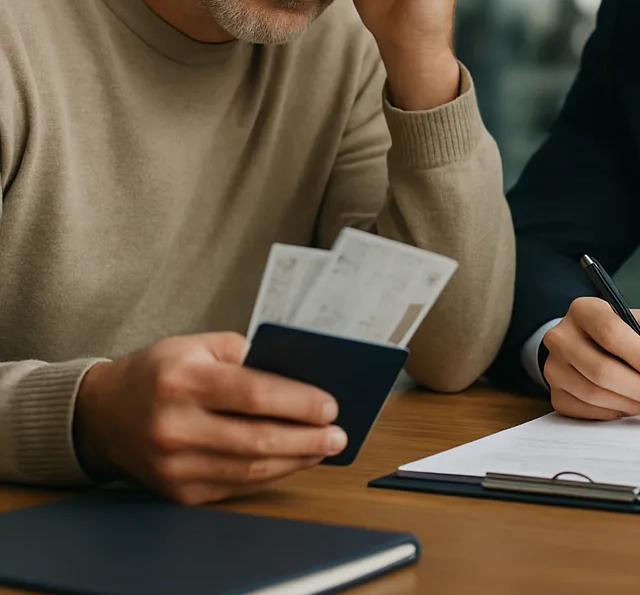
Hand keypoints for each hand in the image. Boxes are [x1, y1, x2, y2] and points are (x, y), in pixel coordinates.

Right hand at [73, 332, 346, 504]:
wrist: (103, 414)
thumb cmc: (160, 371)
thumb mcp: (196, 344)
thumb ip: (245, 353)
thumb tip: (297, 373)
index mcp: (183, 380)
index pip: (253, 394)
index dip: (297, 402)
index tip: (330, 406)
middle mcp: (174, 426)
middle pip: (256, 439)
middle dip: (306, 438)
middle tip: (338, 433)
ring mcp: (173, 465)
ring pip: (249, 470)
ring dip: (295, 461)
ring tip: (324, 448)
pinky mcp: (175, 492)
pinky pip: (234, 486)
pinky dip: (270, 476)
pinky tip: (292, 462)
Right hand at [542, 297, 639, 419]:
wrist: (593, 345)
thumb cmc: (626, 334)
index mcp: (585, 309)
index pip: (610, 332)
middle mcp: (561, 336)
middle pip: (601, 369)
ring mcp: (554, 366)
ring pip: (594, 394)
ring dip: (630, 403)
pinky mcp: (555, 393)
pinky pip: (586, 411)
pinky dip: (614, 413)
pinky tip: (627, 404)